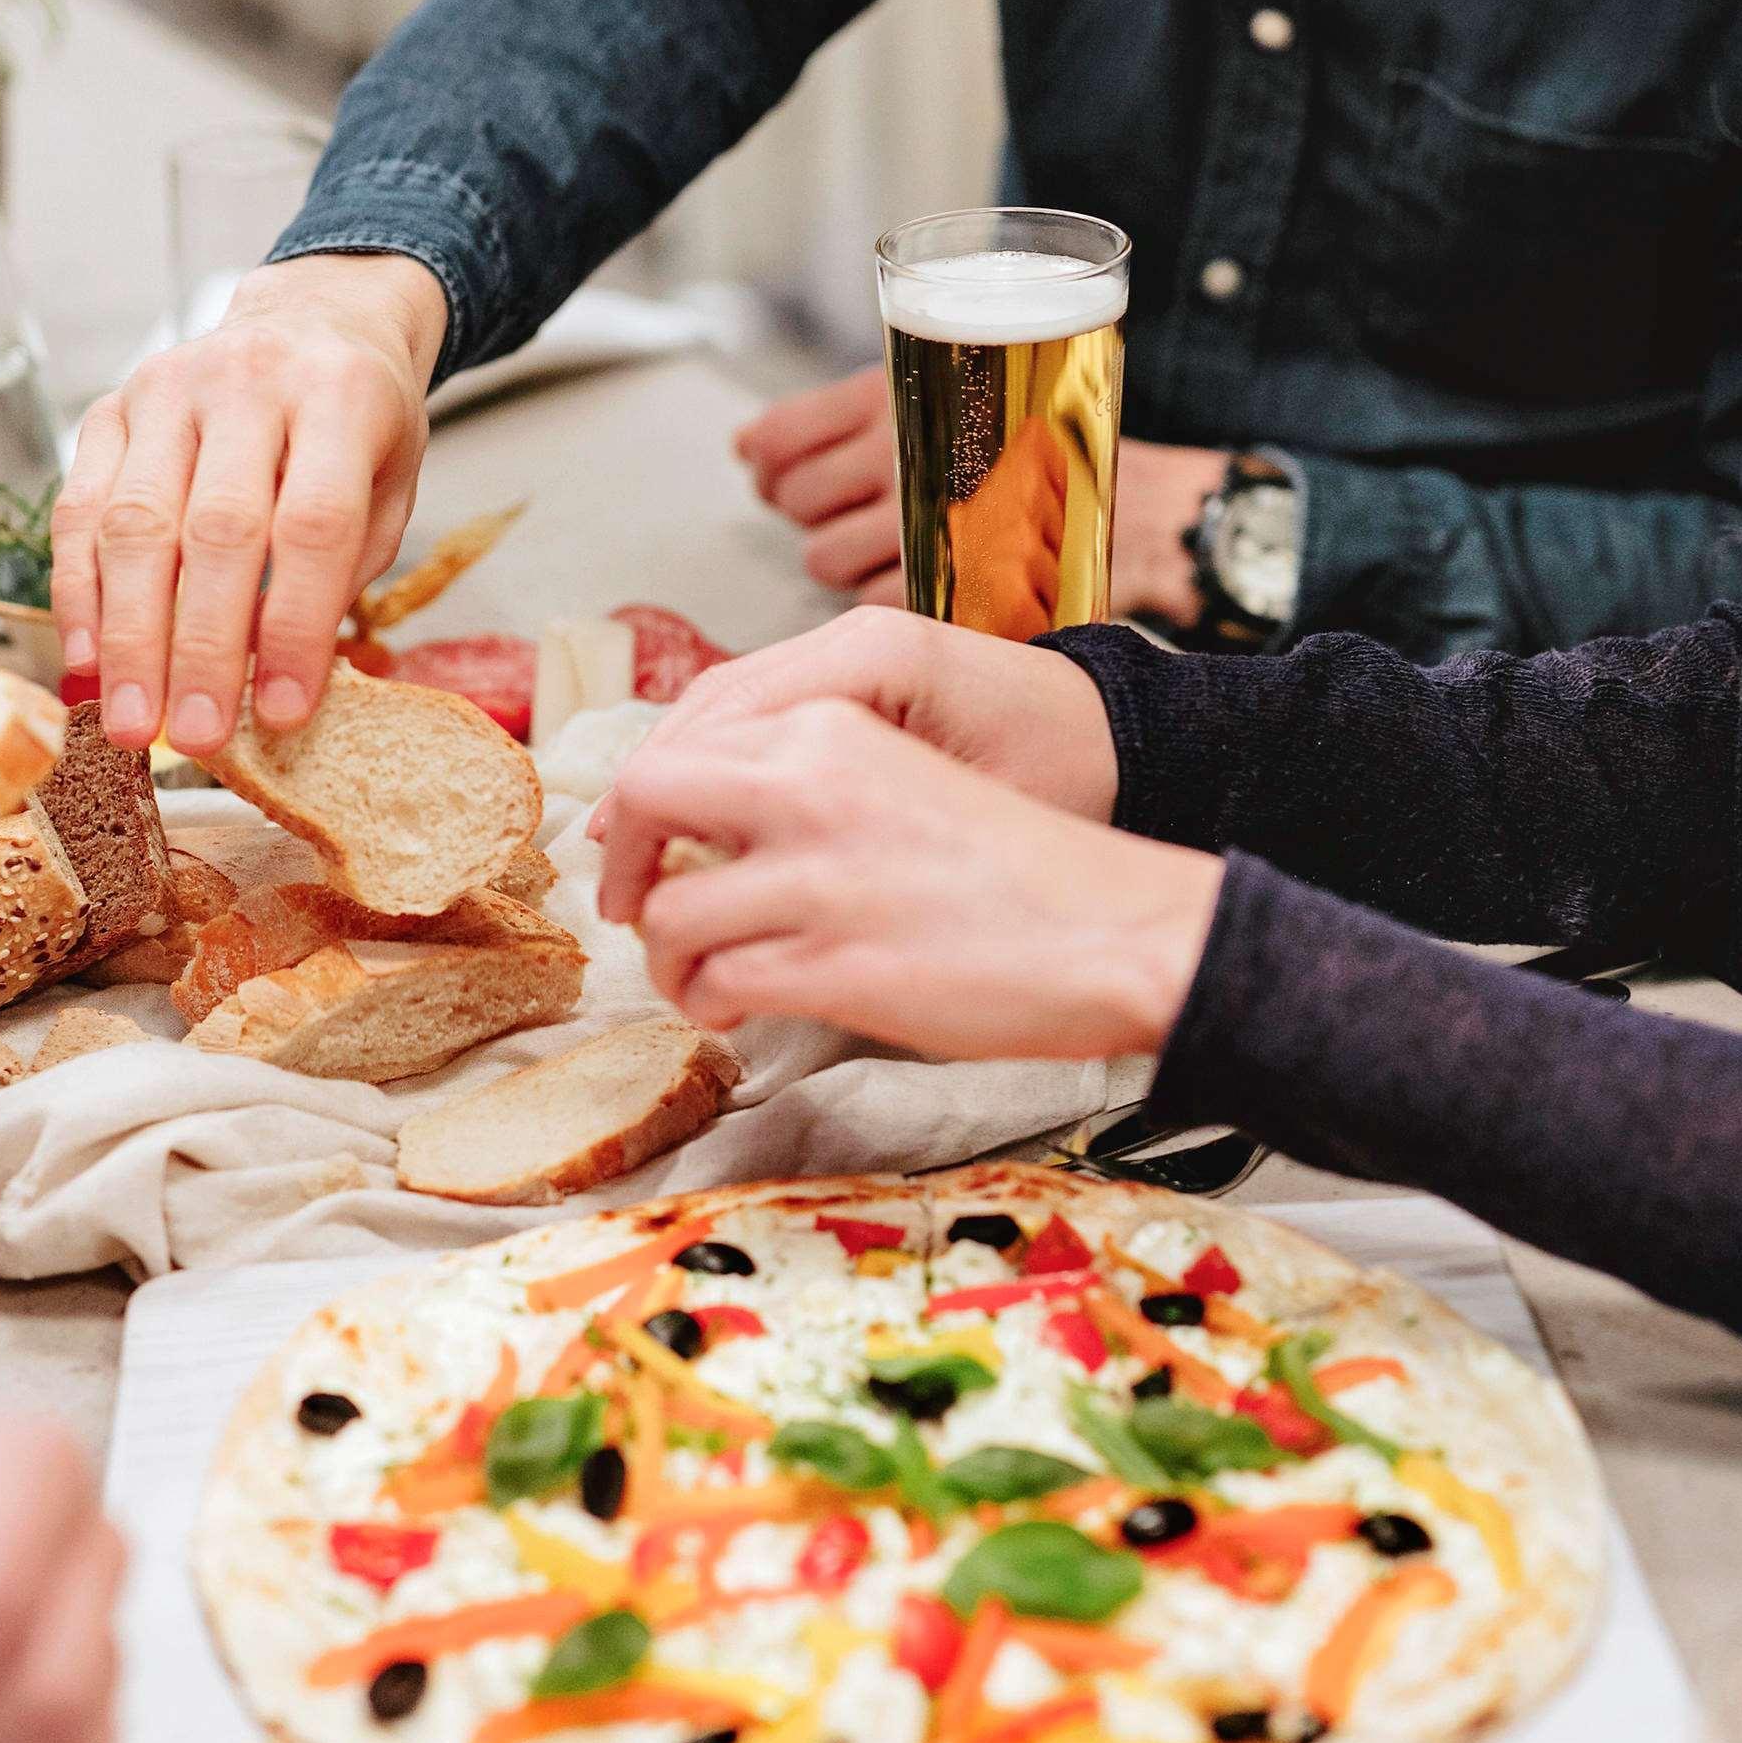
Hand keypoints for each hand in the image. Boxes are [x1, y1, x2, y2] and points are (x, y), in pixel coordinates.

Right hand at [54, 251, 446, 757]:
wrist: (311, 319)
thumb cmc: (359, 423)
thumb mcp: (390, 485)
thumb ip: (343, 569)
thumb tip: (277, 679)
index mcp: (339, 397)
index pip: (311, 525)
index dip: (293, 626)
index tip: (281, 712)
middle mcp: (248, 381)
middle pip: (214, 529)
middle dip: (200, 648)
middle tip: (193, 737)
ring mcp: (168, 388)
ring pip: (134, 522)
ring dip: (128, 635)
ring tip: (132, 721)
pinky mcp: (111, 407)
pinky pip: (80, 508)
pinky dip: (78, 591)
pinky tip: (87, 658)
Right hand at [588, 604, 1117, 892]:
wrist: (1124, 742)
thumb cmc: (1066, 781)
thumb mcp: (971, 817)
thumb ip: (860, 835)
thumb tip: (750, 886)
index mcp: (872, 658)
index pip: (723, 720)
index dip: (657, 804)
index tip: (629, 876)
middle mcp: (849, 641)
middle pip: (706, 709)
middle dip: (647, 795)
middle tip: (616, 879)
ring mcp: (848, 652)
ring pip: (721, 712)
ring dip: (672, 785)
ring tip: (638, 860)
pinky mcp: (854, 677)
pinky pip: (758, 719)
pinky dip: (716, 774)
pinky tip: (700, 833)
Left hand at [604, 700, 1217, 1058]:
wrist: (1119, 930)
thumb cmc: (1023, 872)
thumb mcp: (902, 783)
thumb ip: (809, 788)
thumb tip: (711, 831)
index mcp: (831, 732)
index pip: (680, 744)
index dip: (638, 805)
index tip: (638, 847)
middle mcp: (811, 789)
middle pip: (645, 801)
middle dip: (622, 865)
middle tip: (634, 908)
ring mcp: (818, 880)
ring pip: (668, 914)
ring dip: (671, 958)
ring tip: (705, 980)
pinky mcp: (834, 967)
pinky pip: (719, 984)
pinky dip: (714, 1004)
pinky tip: (744, 1010)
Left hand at [741, 367, 1229, 624]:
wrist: (1137, 508)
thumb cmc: (1051, 446)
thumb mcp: (963, 387)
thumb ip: (874, 410)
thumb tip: (760, 446)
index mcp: (897, 393)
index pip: (780, 436)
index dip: (763, 458)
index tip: (766, 466)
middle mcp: (902, 451)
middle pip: (791, 499)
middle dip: (802, 509)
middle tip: (835, 507)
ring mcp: (919, 520)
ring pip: (819, 556)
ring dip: (837, 556)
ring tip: (881, 543)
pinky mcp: (939, 582)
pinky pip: (866, 598)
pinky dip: (882, 593)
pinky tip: (918, 571)